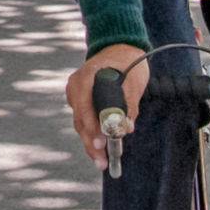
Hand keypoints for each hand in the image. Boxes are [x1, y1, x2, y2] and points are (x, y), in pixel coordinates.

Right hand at [65, 43, 148, 169]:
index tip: (101, 142)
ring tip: (102, 162)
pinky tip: (99, 151)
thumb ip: (128, 103)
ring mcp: (76, 94)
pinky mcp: (82, 102)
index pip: (85, 106)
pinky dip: (92, 135)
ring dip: (91, 143)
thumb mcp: (133, 79)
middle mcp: (77, 86)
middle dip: (92, 142)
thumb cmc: (128, 62)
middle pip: (81, 119)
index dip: (92, 126)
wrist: (121, 47)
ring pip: (81, 124)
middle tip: (102, 160)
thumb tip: (125, 127)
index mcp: (87, 76)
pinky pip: (84, 121)